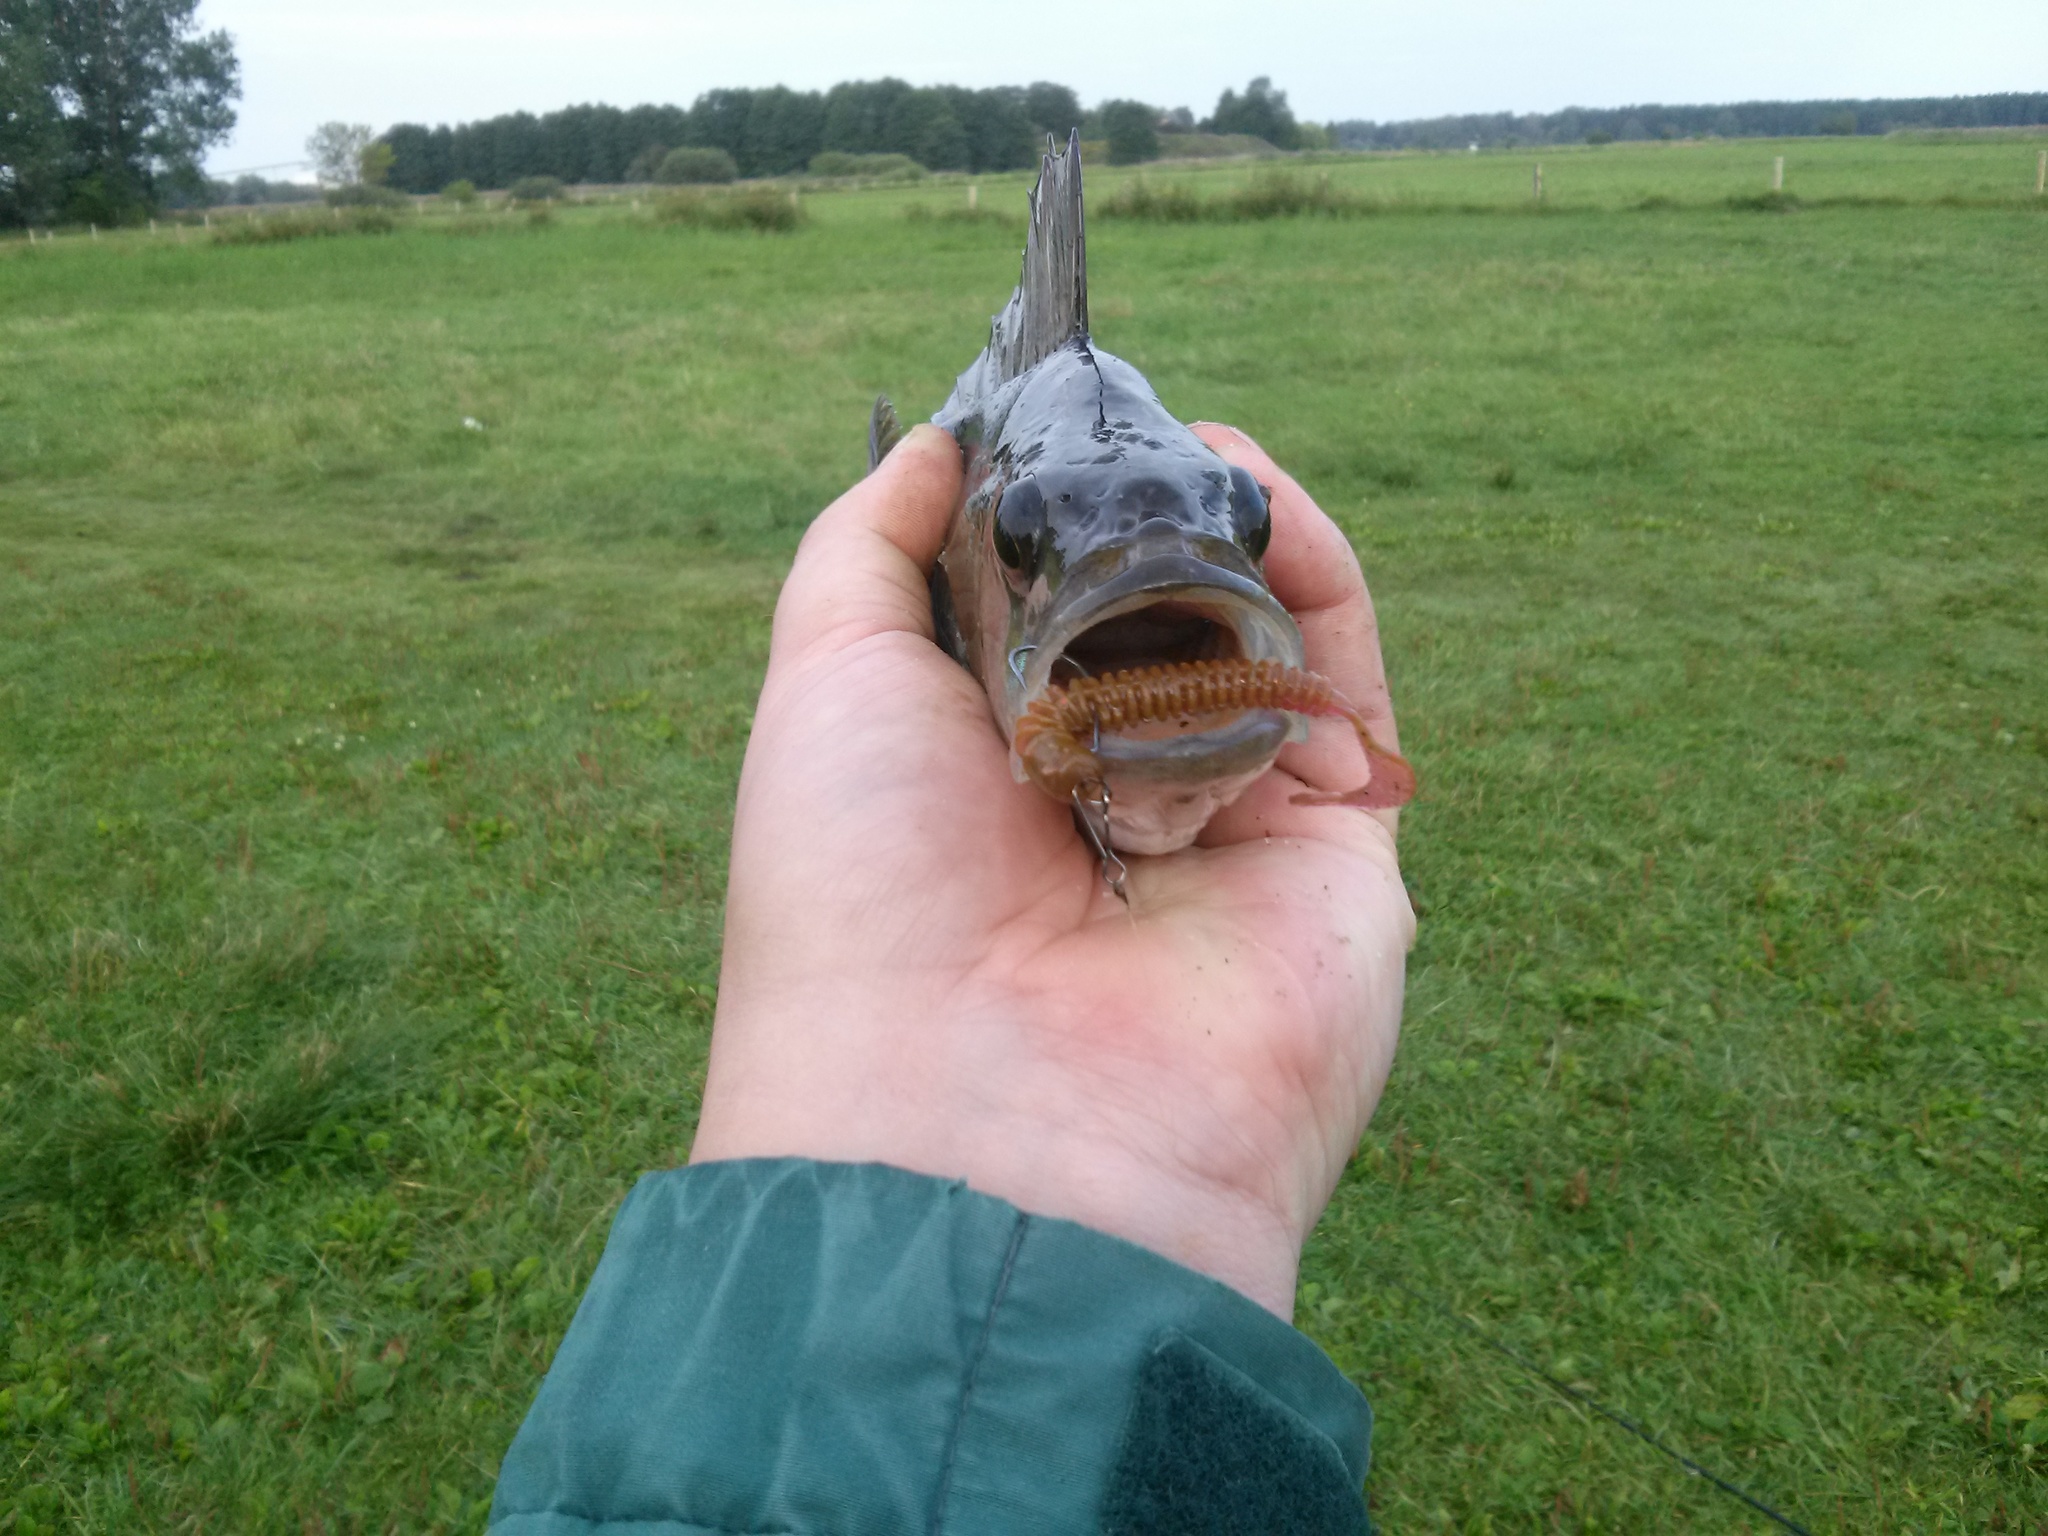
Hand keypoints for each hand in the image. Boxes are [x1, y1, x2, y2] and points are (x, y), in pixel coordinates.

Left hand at [690, 422, 1414, 1317]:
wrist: (981, 1117)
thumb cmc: (863, 891)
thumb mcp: (824, 682)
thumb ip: (871, 545)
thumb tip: (936, 436)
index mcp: (991, 767)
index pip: (1049, 604)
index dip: (1057, 505)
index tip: (1054, 417)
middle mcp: (1113, 795)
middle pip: (1166, 605)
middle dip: (1149, 509)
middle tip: (1125, 438)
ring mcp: (1233, 825)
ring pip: (1267, 630)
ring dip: (1235, 531)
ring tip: (1200, 474)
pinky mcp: (1341, 855)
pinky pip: (1351, 686)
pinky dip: (1320, 583)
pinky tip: (1267, 523)